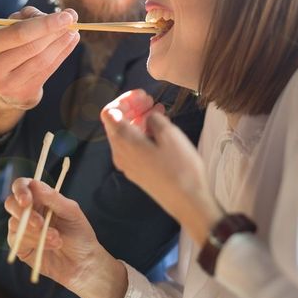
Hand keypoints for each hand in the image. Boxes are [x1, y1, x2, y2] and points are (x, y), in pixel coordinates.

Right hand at [0, 7, 79, 135]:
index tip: (67, 15)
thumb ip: (30, 16)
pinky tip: (71, 42)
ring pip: (42, 60)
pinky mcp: (23, 93)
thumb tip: (60, 15)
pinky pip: (47, 71)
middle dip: (55, 32)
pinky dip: (62, 54)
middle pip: (32, 47)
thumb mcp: (11, 28)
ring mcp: (8, 84)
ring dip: (61, 43)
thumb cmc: (10, 47)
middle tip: (72, 20)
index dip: (45, 24)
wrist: (5, 82)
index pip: (19, 33)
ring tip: (74, 31)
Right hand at [5, 178, 127, 297]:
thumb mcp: (71, 212)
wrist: (82, 262)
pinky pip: (17, 240)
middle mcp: (29, 211)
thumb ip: (53, 198)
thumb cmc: (79, 233)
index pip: (23, 186)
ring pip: (15, 223)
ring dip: (37, 232)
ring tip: (58, 239)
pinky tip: (51, 246)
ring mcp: (22, 228)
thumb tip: (34, 184)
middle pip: (11, 203)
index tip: (26, 201)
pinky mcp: (20, 246)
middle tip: (41, 224)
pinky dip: (35, 242)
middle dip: (24, 214)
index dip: (20, 190)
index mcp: (42, 197)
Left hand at [101, 90, 221, 243]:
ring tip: (159, 112)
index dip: (124, 99)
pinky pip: (132, 146)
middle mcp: (119, 153)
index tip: (144, 95)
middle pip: (116, 123)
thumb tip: (149, 117)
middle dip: (132, 108)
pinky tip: (159, 129)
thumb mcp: (170, 134)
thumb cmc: (180, 167)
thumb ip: (154, 119)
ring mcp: (127, 164)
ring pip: (125, 134)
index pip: (109, 112)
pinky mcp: (137, 172)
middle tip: (151, 101)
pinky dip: (142, 133)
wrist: (188, 202)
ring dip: (139, 119)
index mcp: (124, 141)